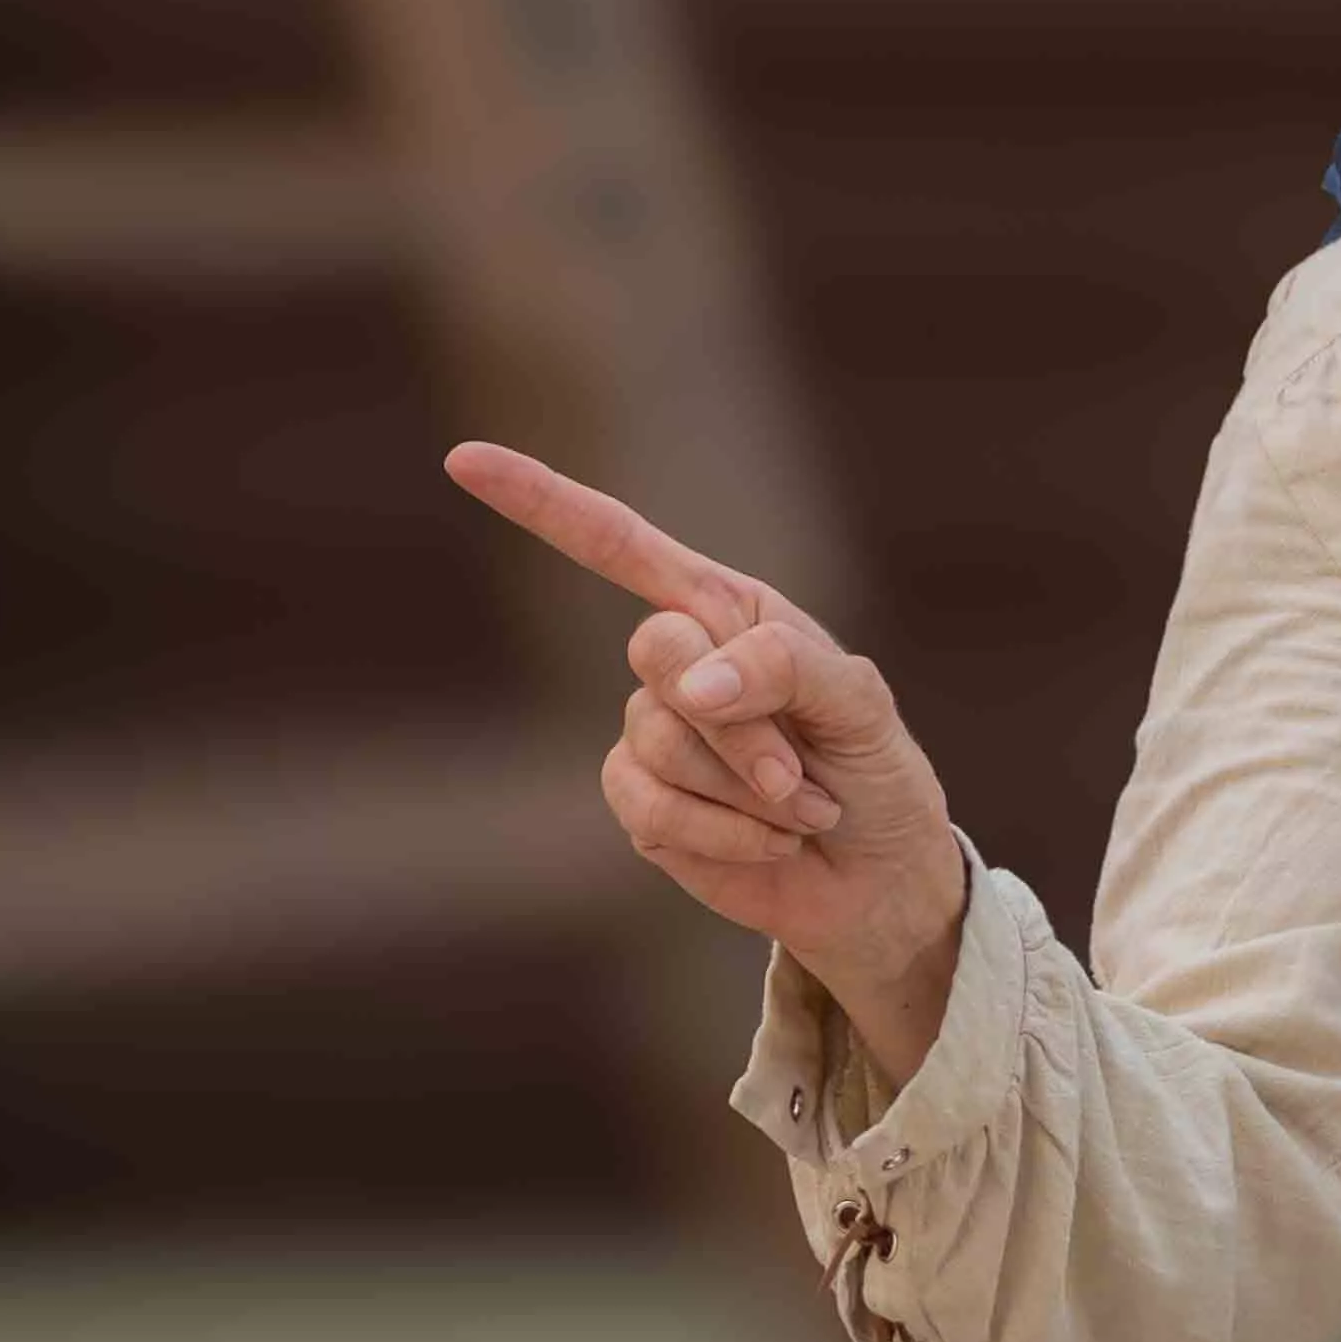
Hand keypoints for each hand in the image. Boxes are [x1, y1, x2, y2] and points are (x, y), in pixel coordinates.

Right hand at [444, 440, 976, 1070]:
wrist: (877, 879)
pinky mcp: (643, 809)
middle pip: (656, 653)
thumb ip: (782, 668)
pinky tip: (771, 843)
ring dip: (744, 788)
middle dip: (738, 722)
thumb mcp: (858, 703)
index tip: (463, 462)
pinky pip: (653, 810)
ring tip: (802, 809)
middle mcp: (678, 664)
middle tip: (799, 771)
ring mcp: (651, 737)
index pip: (617, 544)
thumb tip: (687, 683)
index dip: (539, 501)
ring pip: (661, 742)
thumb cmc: (875, 772)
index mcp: (725, 610)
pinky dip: (725, 833)